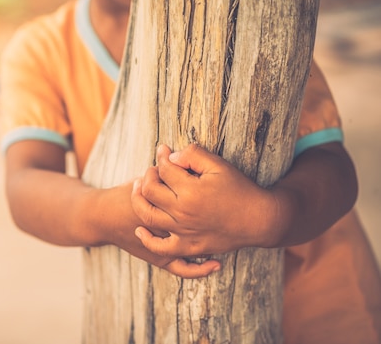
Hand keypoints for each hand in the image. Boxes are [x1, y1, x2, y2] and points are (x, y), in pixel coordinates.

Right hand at [99, 182, 220, 278]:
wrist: (101, 218)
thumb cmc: (123, 197)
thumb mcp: (144, 178)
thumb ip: (160, 172)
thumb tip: (177, 158)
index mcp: (163, 204)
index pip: (193, 200)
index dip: (208, 194)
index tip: (218, 189)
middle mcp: (165, 228)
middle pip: (199, 225)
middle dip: (213, 216)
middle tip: (225, 208)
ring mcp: (163, 247)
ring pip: (194, 249)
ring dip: (213, 242)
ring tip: (228, 234)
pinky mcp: (159, 258)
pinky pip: (183, 268)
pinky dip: (200, 269)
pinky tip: (216, 263)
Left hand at [132, 144, 274, 258]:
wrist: (259, 220)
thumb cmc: (240, 189)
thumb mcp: (219, 165)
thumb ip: (193, 155)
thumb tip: (170, 156)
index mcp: (190, 191)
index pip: (164, 169)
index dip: (161, 156)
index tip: (163, 150)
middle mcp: (183, 213)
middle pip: (149, 190)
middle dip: (148, 175)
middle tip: (154, 169)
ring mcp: (184, 232)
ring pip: (147, 215)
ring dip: (138, 200)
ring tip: (139, 188)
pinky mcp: (188, 246)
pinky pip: (160, 247)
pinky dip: (147, 239)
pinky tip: (140, 229)